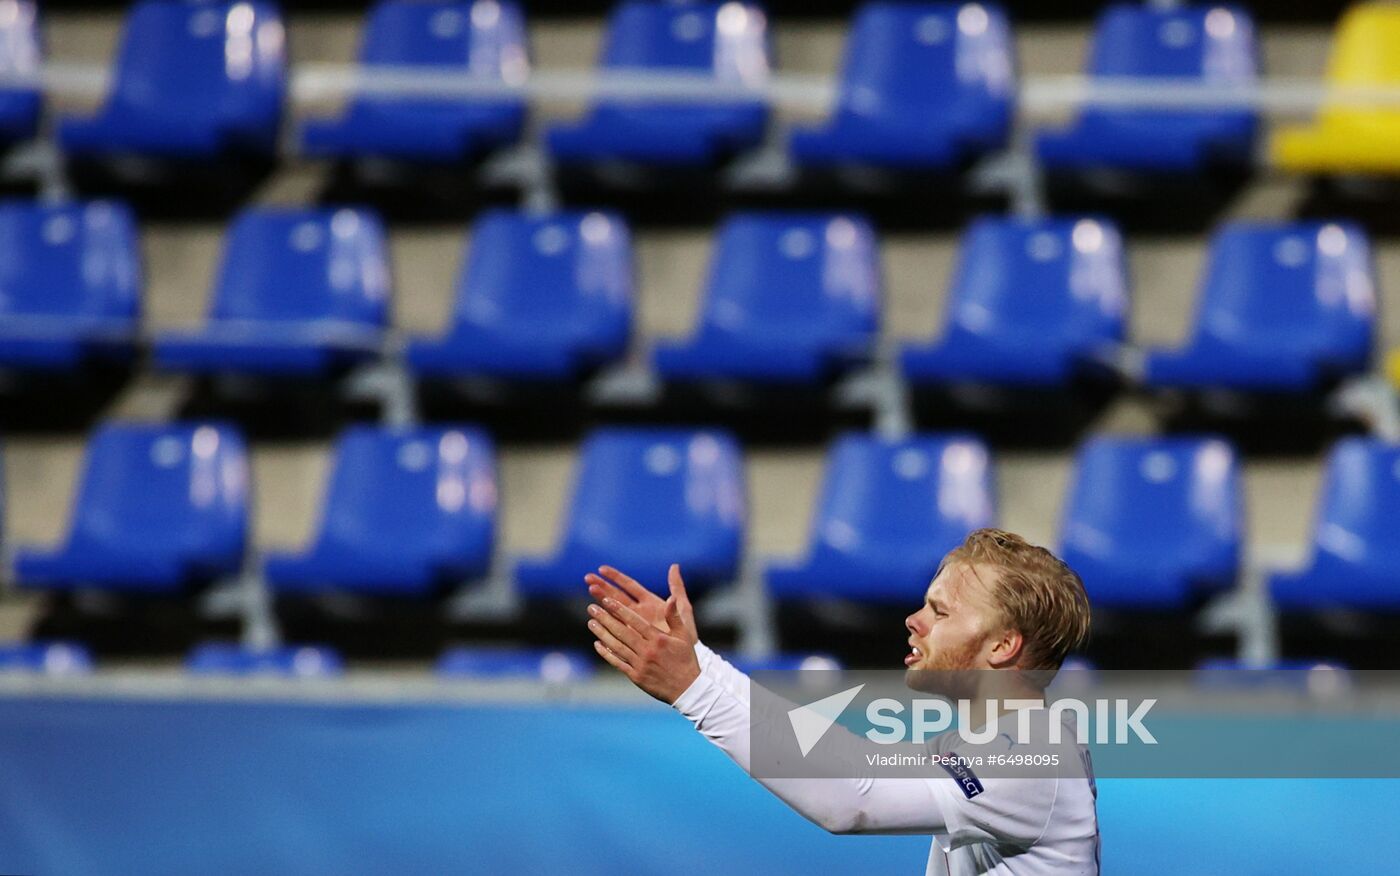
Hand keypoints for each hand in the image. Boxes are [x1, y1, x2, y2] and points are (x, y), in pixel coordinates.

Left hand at [586, 564, 700, 703]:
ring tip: (591, 622)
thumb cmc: (686, 659)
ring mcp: (640, 664)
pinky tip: (597, 644)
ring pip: (617, 646)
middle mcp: (647, 651)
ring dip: (602, 634)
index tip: (607, 600)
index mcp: (658, 639)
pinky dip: (606, 653)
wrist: (687, 688)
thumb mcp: (684, 636)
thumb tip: (670, 598)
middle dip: (605, 618)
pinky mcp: (636, 676)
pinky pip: (618, 662)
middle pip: (622, 632)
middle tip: (592, 608)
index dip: (620, 610)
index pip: (635, 621)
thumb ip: (674, 616)